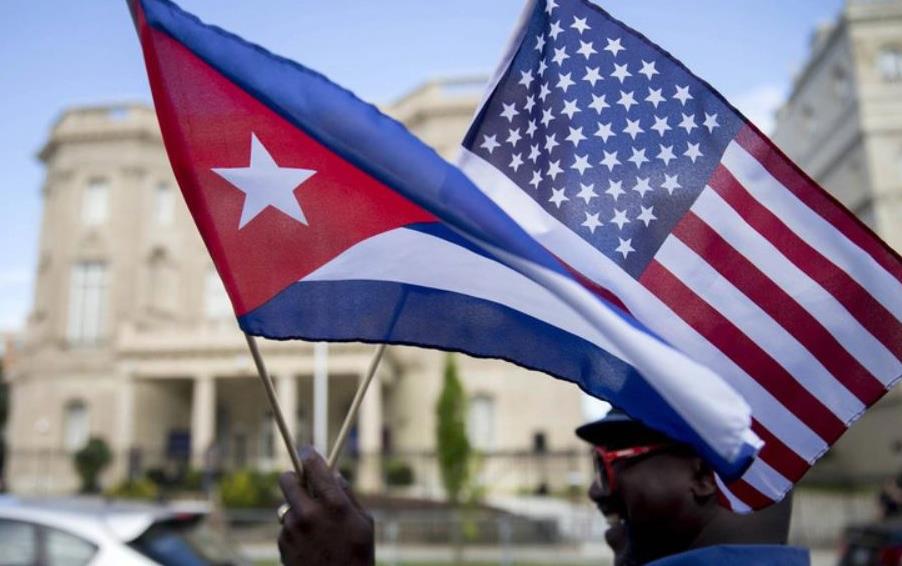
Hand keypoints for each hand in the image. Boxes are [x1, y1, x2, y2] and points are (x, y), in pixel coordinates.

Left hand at [277, 448, 374, 565]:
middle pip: (287, 480)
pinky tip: (309, 544)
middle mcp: (309, 513)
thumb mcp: (364, 522)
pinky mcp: (282, 544)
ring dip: (296, 509)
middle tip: (299, 481)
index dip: (309, 454)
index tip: (307, 450)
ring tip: (315, 527)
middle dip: (293, 477)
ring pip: (287, 506)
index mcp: (334, 505)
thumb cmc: (358, 555)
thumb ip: (347, 496)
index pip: (315, 467)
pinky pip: (285, 527)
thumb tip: (335, 475)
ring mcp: (292, 529)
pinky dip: (294, 530)